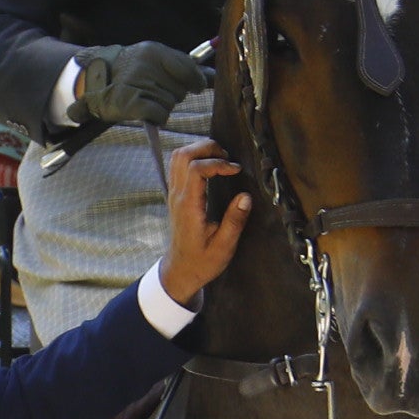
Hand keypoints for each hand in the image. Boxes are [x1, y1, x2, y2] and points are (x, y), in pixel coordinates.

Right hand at [71, 40, 210, 128]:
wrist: (95, 81)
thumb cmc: (134, 72)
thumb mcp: (157, 61)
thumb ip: (186, 67)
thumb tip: (215, 76)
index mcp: (154, 51)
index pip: (188, 68)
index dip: (196, 81)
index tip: (195, 87)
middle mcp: (145, 64)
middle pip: (180, 89)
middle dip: (175, 94)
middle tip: (158, 91)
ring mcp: (136, 83)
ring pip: (170, 103)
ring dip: (163, 106)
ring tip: (148, 99)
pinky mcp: (129, 102)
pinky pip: (159, 114)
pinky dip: (157, 117)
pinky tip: (148, 111)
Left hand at [157, 139, 252, 304]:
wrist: (180, 271)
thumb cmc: (202, 261)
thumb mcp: (223, 247)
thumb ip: (234, 221)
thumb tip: (246, 196)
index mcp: (188, 206)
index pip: (196, 169)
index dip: (218, 163)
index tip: (236, 170)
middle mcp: (177, 196)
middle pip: (183, 155)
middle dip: (207, 148)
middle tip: (228, 158)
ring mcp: (173, 194)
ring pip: (177, 157)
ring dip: (199, 150)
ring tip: (221, 159)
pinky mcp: (175, 195)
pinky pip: (178, 166)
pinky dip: (194, 158)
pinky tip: (211, 167)